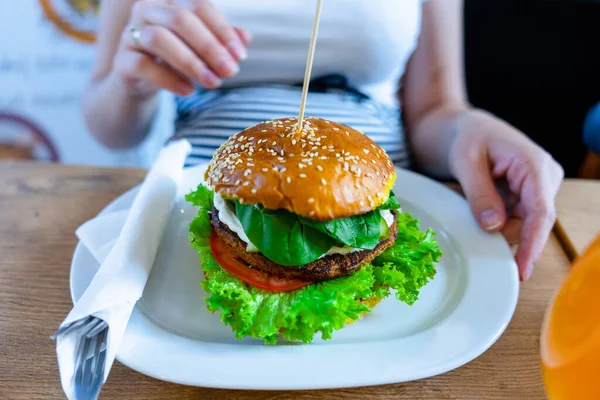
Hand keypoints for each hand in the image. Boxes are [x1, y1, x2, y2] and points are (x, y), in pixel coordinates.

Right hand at [112, 0, 250, 97]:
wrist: (140, 82)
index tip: (241, 56)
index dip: (222, 30)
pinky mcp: (122, 62)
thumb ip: (222, 40)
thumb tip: (246, 38)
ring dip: (191, 62)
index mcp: (169, 0)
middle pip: (180, 19)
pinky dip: (169, 79)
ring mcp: (130, 35)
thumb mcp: (202, 49)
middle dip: (210, 47)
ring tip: (213, 83)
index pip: (198, 5)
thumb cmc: (177, 58)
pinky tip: (189, 91)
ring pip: (159, 39)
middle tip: (231, 71)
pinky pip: (143, 65)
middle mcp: (146, 10)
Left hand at [449, 109, 563, 280]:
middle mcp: (545, 178)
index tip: (521, 270)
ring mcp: (538, 188)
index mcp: (534, 164)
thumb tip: (493, 227)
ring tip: (473, 202)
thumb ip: (479, 193)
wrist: (465, 128)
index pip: (540, 212)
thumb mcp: (465, 161)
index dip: (532, 244)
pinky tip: (481, 206)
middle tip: (472, 223)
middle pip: (531, 224)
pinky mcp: (528, 196)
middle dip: (503, 233)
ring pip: (522, 225)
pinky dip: (496, 222)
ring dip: (497, 226)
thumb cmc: (466, 136)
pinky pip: (515, 220)